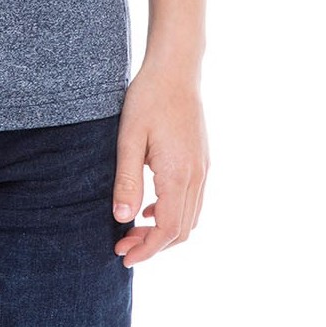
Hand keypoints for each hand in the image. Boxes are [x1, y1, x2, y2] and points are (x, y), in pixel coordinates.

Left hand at [112, 61, 208, 265]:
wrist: (176, 70)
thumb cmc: (148, 98)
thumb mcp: (129, 138)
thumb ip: (127, 180)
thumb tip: (123, 217)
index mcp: (179, 174)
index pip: (168, 229)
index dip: (147, 249)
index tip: (124, 256)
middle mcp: (196, 176)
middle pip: (182, 230)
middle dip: (153, 245)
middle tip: (122, 245)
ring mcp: (203, 169)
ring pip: (190, 218)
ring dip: (164, 232)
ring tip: (133, 229)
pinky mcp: (202, 161)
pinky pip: (193, 201)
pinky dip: (174, 214)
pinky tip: (150, 207)